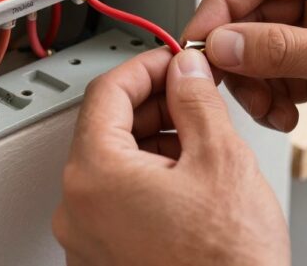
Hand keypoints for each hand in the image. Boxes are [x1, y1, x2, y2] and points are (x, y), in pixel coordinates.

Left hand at [53, 48, 288, 265]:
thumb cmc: (228, 264)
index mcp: (95, 176)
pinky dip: (147, 180)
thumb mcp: (221, 159)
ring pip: (113, 166)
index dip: (146, 66)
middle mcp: (77, 210)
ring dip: (153, 142)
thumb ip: (196, 101)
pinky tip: (189, 180)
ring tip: (202, 142)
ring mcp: (87, 242)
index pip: (106, 92)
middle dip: (154, 105)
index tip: (172, 62)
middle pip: (106, 128)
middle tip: (194, 95)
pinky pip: (117, 203)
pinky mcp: (104, 261)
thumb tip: (186, 71)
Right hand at [183, 0, 306, 176]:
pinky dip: (272, 96)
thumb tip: (223, 42)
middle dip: (238, 52)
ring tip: (269, 107)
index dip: (222, 6)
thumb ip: (282, 49)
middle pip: (255, 13)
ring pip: (262, 47)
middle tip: (225, 82)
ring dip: (255, 81)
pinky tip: (285, 114)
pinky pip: (280, 74)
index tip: (197, 40)